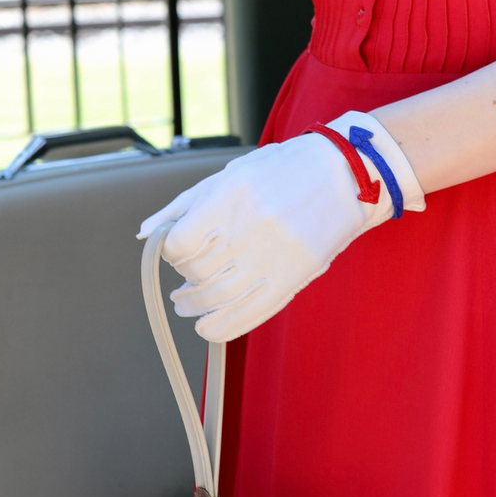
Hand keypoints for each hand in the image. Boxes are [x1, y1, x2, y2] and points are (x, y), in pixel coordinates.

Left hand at [139, 112, 423, 341]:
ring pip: (216, 299)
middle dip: (182, 279)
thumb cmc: (286, 169)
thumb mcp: (232, 173)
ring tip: (189, 302)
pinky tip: (209, 323)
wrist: (346, 175)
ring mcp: (273, 257)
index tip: (176, 250)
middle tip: (183, 279)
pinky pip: (246, 316)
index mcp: (233, 196)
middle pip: (196, 272)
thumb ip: (186, 203)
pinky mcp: (292, 279)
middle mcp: (251, 228)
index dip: (171, 251)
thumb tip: (148, 233)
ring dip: (193, 306)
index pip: (181, 243)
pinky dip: (219, 327)